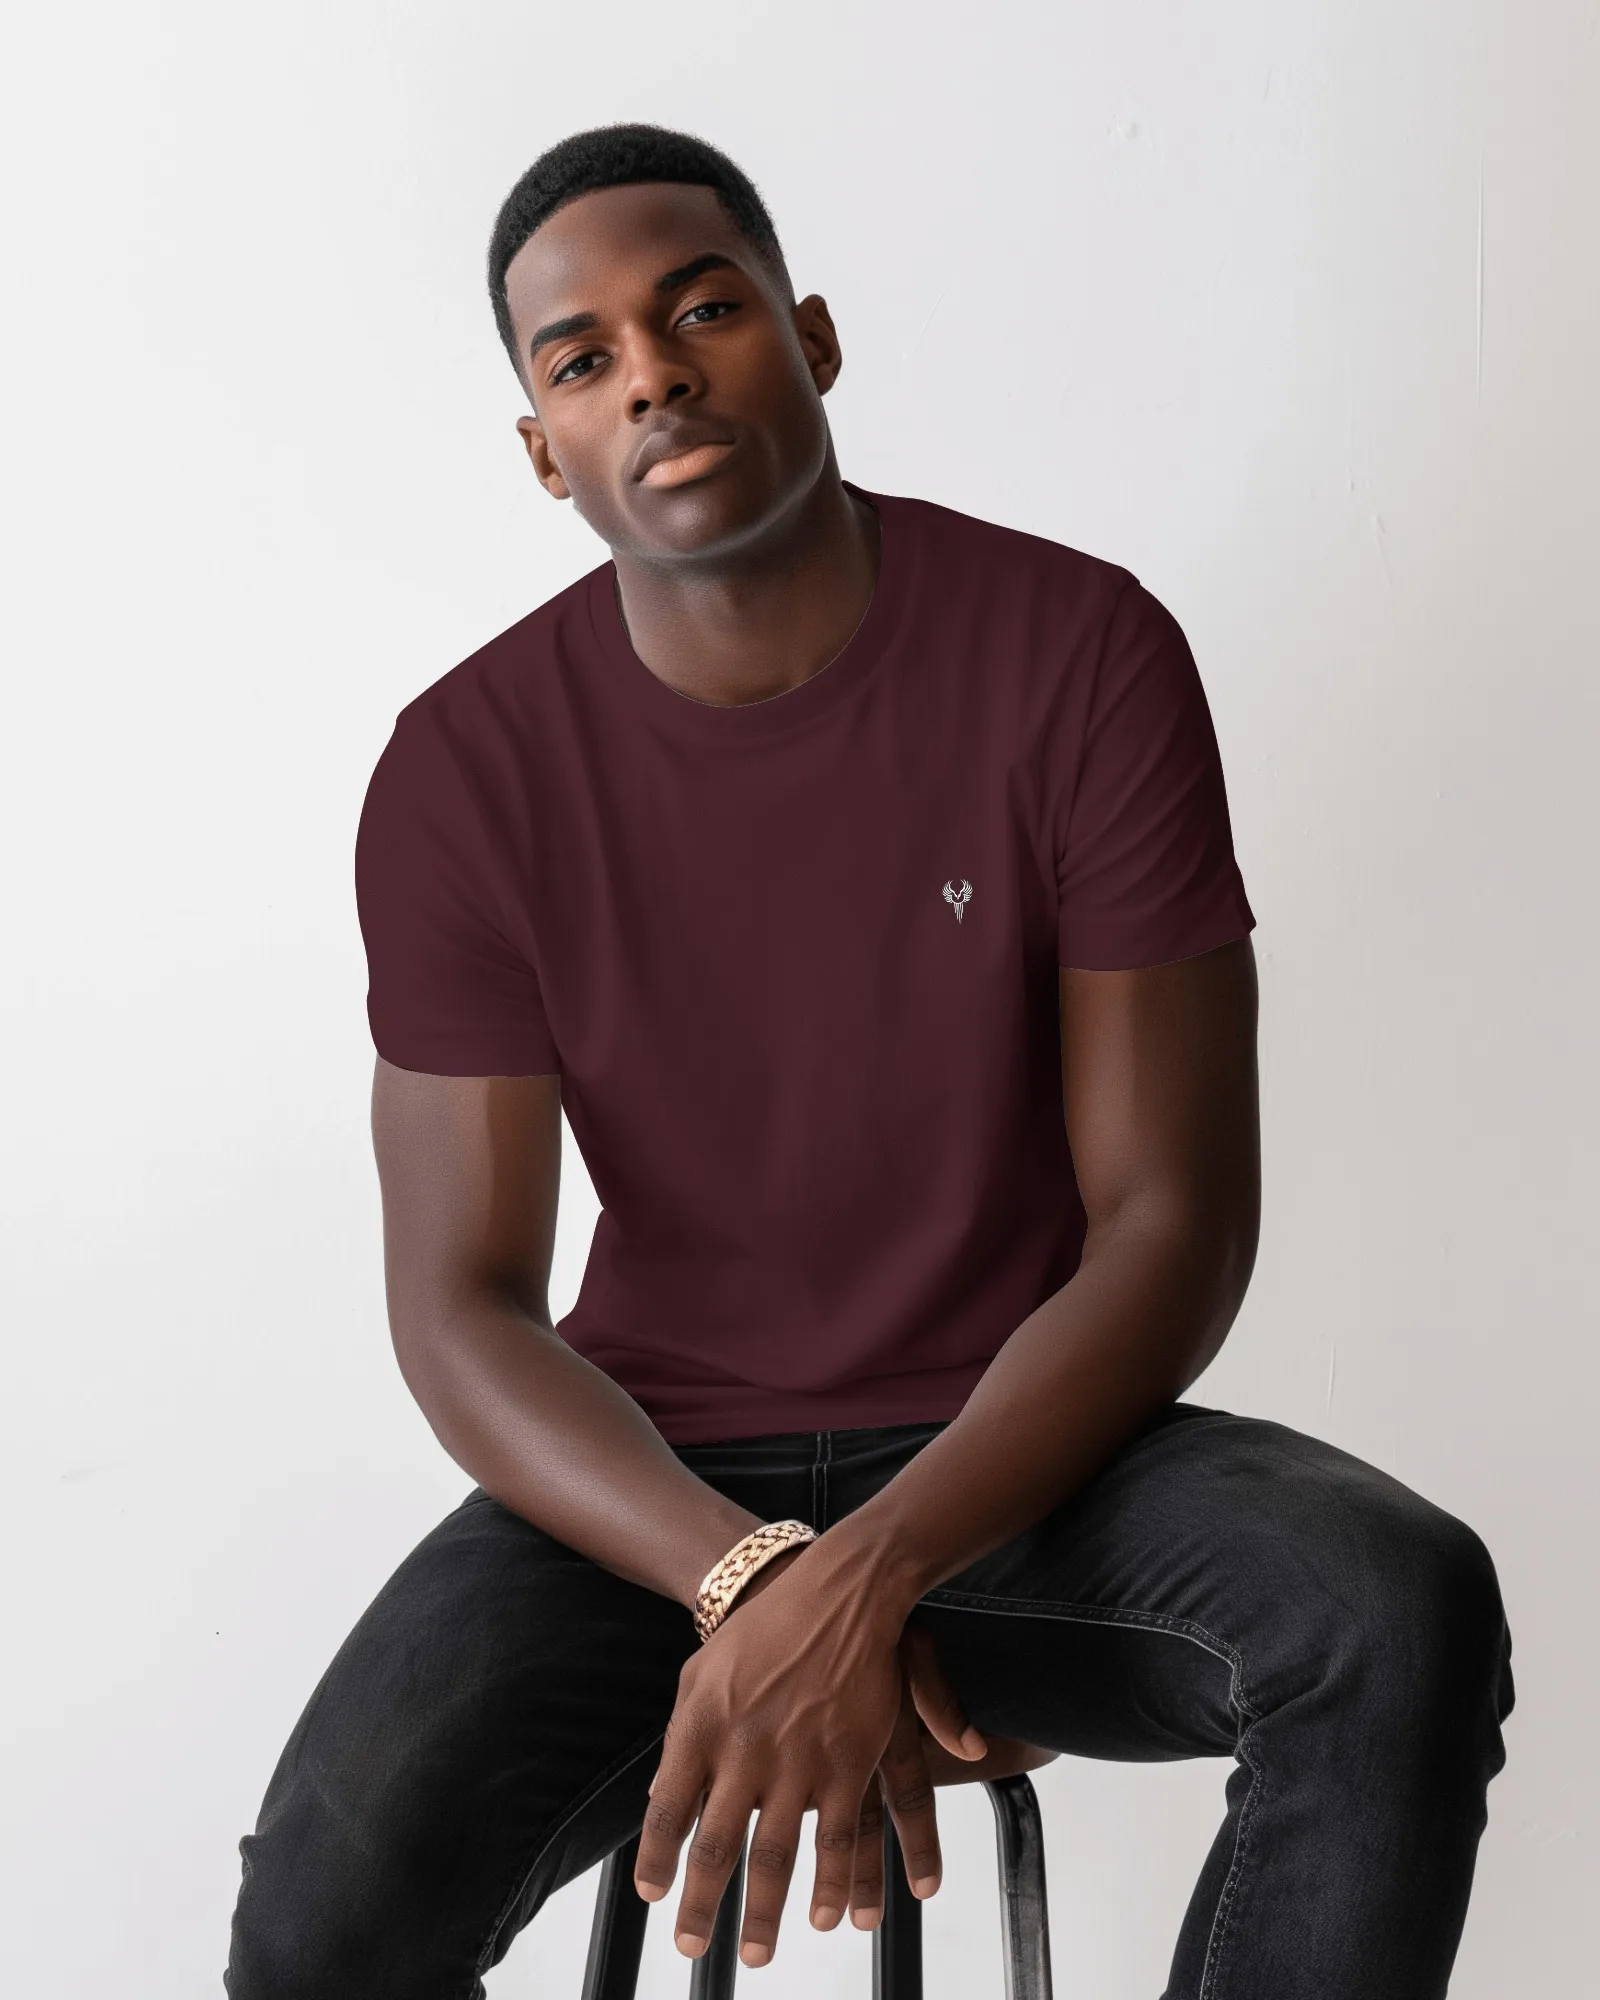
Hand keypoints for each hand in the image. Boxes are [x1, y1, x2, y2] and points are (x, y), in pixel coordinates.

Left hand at [634, 1544, 985, 1968]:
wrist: (838, 1590)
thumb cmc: (762, 1630)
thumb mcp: (702, 1673)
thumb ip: (681, 1737)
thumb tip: (657, 1797)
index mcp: (700, 1723)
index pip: (667, 1807)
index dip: (656, 1859)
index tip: (652, 1898)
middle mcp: (744, 1746)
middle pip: (715, 1844)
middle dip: (702, 1905)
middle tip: (691, 1949)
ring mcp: (798, 1757)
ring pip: (776, 1852)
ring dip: (765, 1911)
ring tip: (756, 1954)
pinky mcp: (849, 1759)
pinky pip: (839, 1836)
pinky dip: (838, 1883)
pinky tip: (834, 1915)